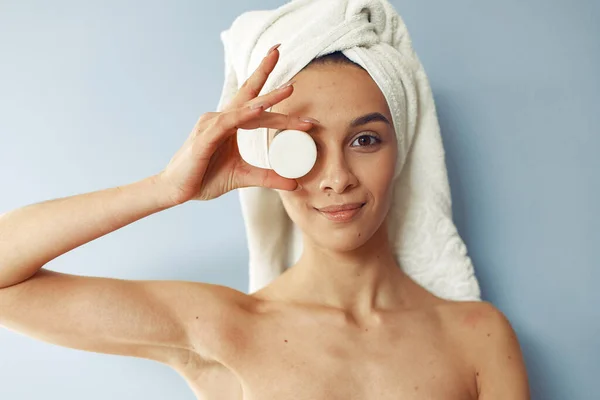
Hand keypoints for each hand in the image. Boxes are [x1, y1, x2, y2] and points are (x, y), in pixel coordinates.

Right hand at [157, 44, 315, 203]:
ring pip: (244, 109)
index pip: (254, 103)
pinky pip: (228, 123)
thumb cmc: (203, 178)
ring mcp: (211, 125)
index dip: (273, 94)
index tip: (293, 84)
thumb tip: (295, 183)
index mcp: (229, 123)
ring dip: (267, 100)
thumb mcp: (243, 176)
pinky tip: (260, 109)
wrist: (175, 191)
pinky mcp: (205, 138)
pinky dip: (244, 115)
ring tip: (289, 89)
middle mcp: (220, 118)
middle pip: (248, 94)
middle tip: (278, 49)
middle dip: (264, 71)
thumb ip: (268, 177)